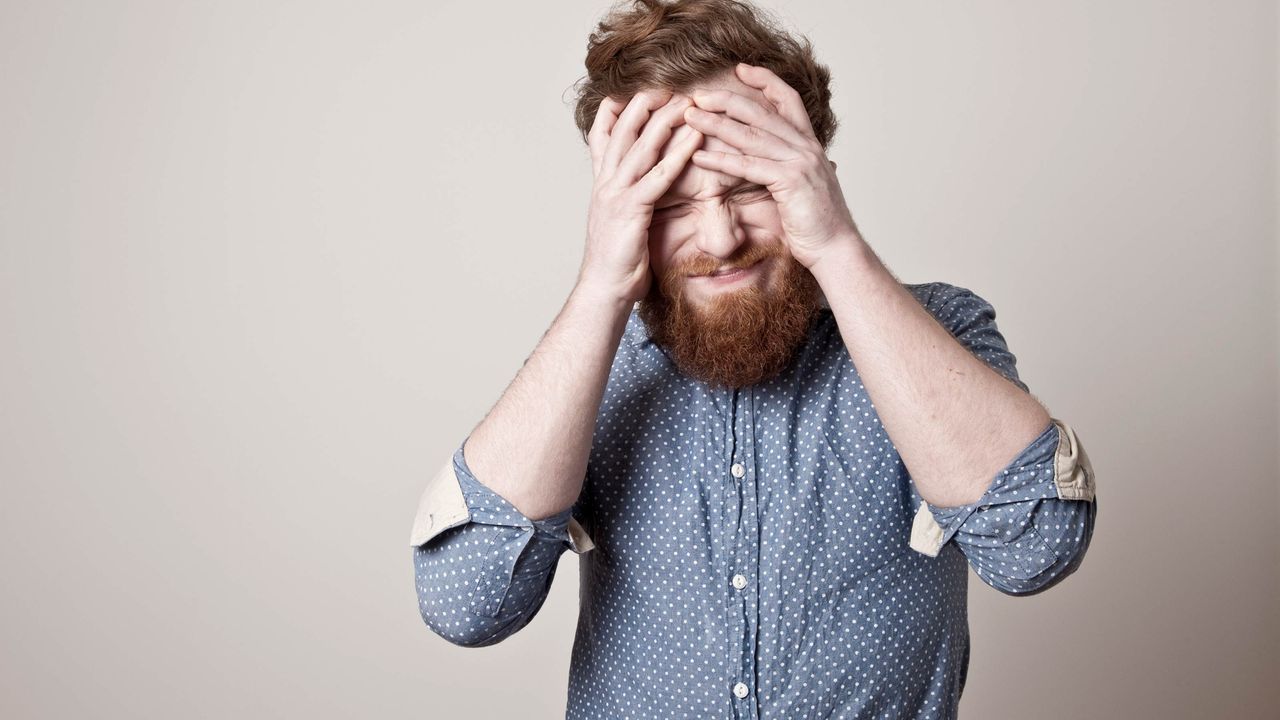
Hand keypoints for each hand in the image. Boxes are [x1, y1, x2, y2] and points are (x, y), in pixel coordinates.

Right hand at [578, 90, 703, 304]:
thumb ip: (628, 201)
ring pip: (640, 146)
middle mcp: (605, 183)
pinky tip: (694, 139)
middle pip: (621, 130)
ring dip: (664, 120)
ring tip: (686, 101)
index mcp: (601, 184)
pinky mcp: (631, 210)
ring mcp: (616, 195)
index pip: (602, 135)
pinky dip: (678, 154)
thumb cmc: (616, 263)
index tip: (634, 92)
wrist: (603, 291)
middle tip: (668, 86)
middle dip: (644, 104)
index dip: (616, 110)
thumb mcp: (618, 223)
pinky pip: (658, 176)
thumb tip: (642, 192)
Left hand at [683, 63, 861, 269]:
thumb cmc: (818, 223)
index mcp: (810, 144)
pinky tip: (699, 157)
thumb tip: (786, 165)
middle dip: (727, 99)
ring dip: (716, 124)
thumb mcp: (807, 187)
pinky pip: (749, 166)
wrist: (836, 249)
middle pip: (762, 112)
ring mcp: (800, 162)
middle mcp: (806, 147)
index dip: (765, 81)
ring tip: (690, 117)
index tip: (741, 69)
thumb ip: (794, 169)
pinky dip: (721, 160)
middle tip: (699, 94)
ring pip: (751, 135)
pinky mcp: (791, 182)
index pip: (788, 100)